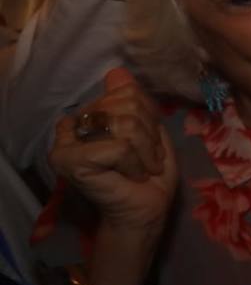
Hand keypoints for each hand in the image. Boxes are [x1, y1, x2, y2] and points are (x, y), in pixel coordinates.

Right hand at [50, 67, 176, 249]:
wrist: (144, 212)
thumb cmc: (148, 175)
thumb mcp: (150, 132)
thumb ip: (135, 102)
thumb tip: (117, 72)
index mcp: (91, 114)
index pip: (127, 92)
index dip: (149, 118)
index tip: (148, 144)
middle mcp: (73, 124)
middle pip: (127, 104)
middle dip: (149, 135)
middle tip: (146, 160)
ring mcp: (66, 141)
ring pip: (125, 123)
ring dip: (146, 151)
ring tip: (142, 169)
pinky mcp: (69, 159)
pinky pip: (118, 146)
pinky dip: (135, 164)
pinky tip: (131, 177)